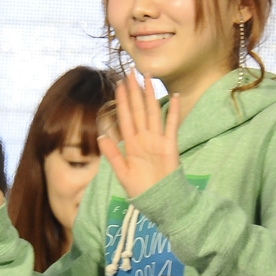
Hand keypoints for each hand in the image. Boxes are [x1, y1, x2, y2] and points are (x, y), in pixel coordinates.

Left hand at [98, 71, 179, 198]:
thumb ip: (112, 155)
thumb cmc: (141, 190)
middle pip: (138, 110)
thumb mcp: (122, 173)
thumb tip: (100, 136)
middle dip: (134, 91)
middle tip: (131, 72)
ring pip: (153, 113)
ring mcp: (158, 141)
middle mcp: (144, 138)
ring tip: (148, 78)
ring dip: (150, 95)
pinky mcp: (170, 146)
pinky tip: (174, 97)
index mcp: (131, 144)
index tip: (118, 85)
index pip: (125, 118)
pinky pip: (171, 126)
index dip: (121, 101)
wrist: (160, 202)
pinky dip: (173, 112)